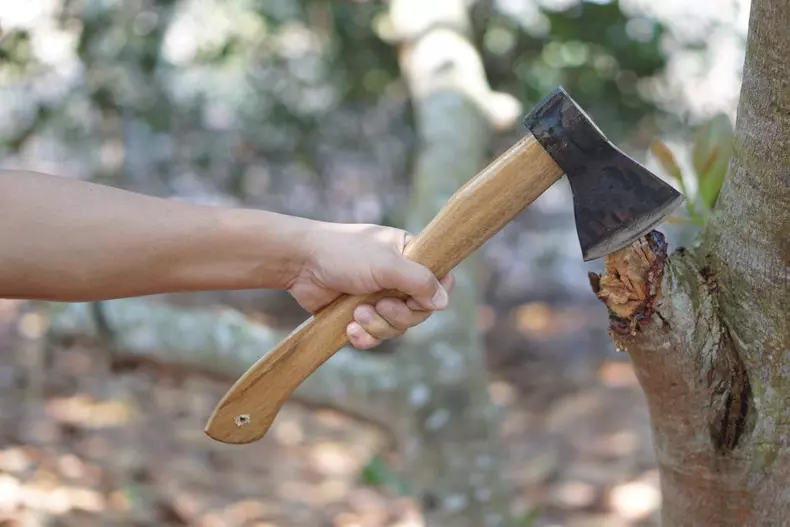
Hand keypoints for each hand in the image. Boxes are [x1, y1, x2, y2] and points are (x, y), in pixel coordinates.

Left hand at [287, 222, 453, 349]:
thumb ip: (419, 281)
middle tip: (379, 305)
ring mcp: (379, 297)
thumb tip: (444, 303)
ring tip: (356, 313)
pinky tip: (349, 327)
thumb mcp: (387, 263)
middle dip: (397, 315)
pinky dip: (363, 337)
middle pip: (418, 312)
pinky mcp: (359, 315)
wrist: (300, 263)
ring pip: (396, 327)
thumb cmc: (344, 253)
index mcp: (409, 256)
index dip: (431, 296)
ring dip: (377, 325)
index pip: (440, 281)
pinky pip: (374, 337)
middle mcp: (397, 277)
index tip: (414, 298)